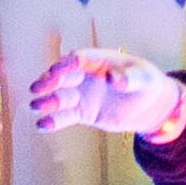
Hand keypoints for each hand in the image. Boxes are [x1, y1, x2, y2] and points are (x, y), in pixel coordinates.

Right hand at [21, 48, 185, 140]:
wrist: (150, 105)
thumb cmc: (148, 84)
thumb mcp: (144, 79)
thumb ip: (129, 78)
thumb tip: (112, 77)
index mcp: (99, 61)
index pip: (78, 59)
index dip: (67, 64)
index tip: (56, 71)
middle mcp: (86, 75)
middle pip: (63, 76)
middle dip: (49, 82)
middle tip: (36, 88)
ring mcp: (82, 94)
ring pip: (61, 97)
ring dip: (47, 101)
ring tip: (35, 107)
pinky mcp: (83, 112)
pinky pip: (66, 116)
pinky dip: (54, 120)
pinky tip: (42, 125)